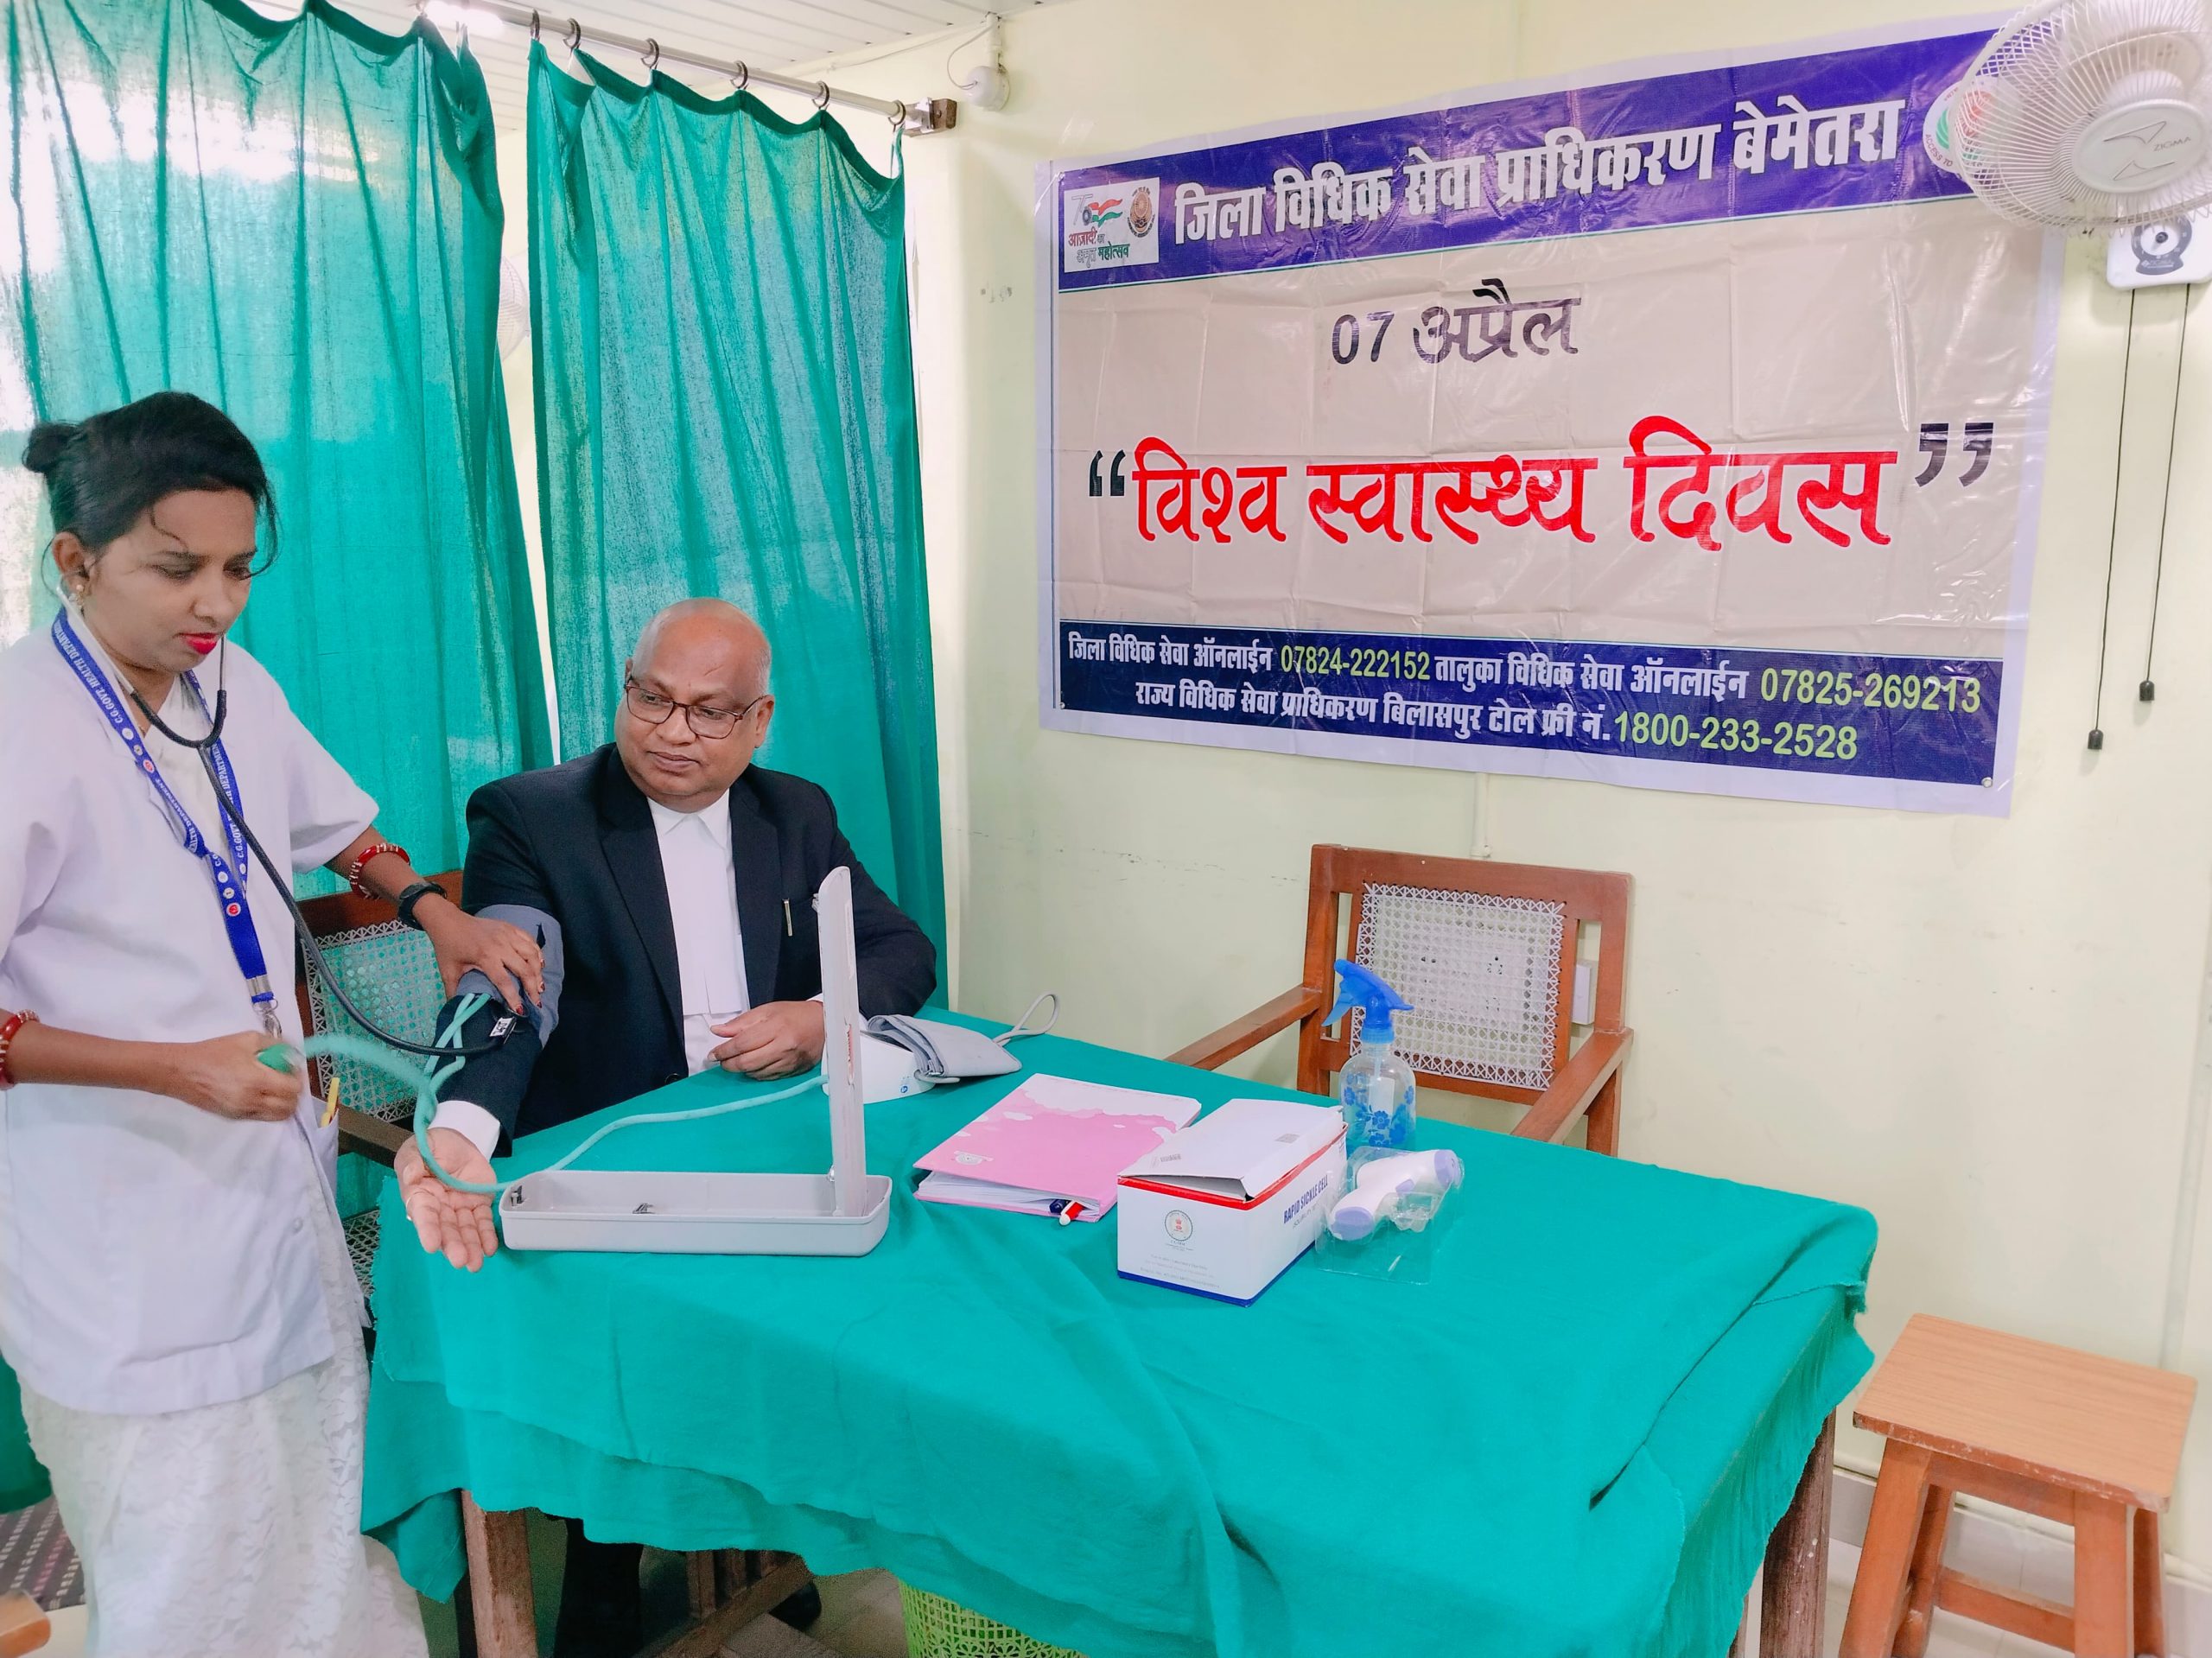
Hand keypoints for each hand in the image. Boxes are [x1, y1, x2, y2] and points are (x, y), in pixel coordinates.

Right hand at [169, 1032, 302, 1121]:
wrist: (181, 1071)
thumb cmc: (214, 1052)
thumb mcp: (247, 1039)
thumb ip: (275, 1045)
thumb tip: (293, 1054)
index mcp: (257, 1081)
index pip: (293, 1089)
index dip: (298, 1079)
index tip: (292, 1069)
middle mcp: (253, 1101)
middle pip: (289, 1107)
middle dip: (294, 1093)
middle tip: (287, 1079)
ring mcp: (243, 1112)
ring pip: (277, 1116)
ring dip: (283, 1103)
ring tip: (275, 1087)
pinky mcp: (234, 1117)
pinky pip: (262, 1117)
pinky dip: (268, 1108)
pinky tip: (260, 1093)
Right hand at [395, 1129, 499, 1271]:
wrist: (455, 1139)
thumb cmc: (429, 1146)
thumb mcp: (416, 1148)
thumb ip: (411, 1161)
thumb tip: (411, 1176)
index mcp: (419, 1195)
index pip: (423, 1214)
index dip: (427, 1230)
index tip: (431, 1246)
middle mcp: (439, 1207)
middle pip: (446, 1228)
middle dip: (453, 1245)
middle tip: (460, 1261)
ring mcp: (459, 1207)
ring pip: (465, 1229)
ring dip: (470, 1247)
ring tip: (475, 1264)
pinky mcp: (479, 1202)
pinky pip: (483, 1220)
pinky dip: (487, 1235)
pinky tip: (490, 1248)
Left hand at [419, 899, 542, 1011]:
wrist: (448, 921)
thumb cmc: (448, 947)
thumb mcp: (448, 971)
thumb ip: (454, 992)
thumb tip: (458, 1011)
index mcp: (485, 957)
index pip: (504, 981)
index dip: (513, 997)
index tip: (520, 1011)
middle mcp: (500, 945)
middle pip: (524, 969)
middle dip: (533, 987)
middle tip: (536, 1001)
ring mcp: (507, 934)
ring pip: (532, 954)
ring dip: (538, 971)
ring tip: (540, 985)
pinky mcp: (510, 928)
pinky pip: (530, 941)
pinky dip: (538, 953)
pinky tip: (539, 964)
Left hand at [709, 1001, 825, 1078]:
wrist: (825, 1025)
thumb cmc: (795, 1015)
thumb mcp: (767, 1011)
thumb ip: (741, 1022)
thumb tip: (718, 1031)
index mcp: (776, 1027)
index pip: (742, 1043)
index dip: (724, 1050)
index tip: (713, 1054)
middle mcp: (783, 1047)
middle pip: (747, 1062)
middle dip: (728, 1064)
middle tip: (721, 1061)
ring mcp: (789, 1062)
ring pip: (755, 1073)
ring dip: (741, 1069)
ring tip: (735, 1062)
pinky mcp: (793, 1072)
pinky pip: (767, 1078)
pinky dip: (755, 1074)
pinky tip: (752, 1066)